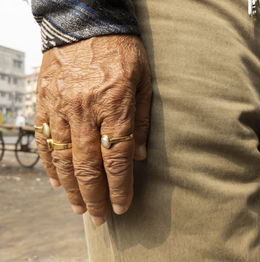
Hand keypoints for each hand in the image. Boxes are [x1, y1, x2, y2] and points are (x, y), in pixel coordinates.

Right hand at [35, 35, 151, 225]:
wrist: (86, 22)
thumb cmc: (121, 52)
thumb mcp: (144, 81)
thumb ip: (141, 119)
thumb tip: (137, 156)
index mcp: (115, 105)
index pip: (117, 158)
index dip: (120, 187)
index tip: (122, 206)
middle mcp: (86, 111)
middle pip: (89, 165)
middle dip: (96, 197)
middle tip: (100, 218)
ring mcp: (61, 107)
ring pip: (65, 158)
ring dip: (72, 187)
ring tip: (80, 207)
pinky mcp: (45, 102)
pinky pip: (46, 140)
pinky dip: (51, 164)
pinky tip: (57, 181)